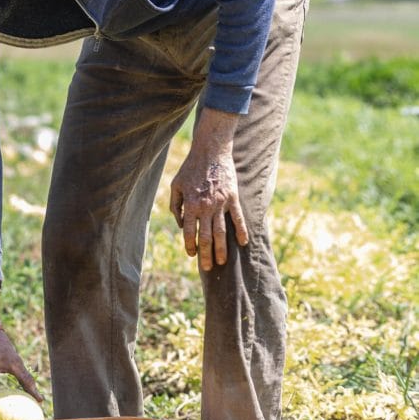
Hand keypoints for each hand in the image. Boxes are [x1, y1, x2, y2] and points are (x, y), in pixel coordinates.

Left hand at [169, 108, 247, 270]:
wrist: (210, 151)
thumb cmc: (190, 168)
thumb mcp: (176, 185)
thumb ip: (176, 206)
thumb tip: (182, 224)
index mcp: (190, 205)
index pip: (189, 232)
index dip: (189, 246)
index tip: (191, 255)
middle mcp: (205, 207)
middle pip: (205, 237)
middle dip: (205, 255)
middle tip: (207, 268)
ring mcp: (220, 203)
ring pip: (221, 232)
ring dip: (221, 249)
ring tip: (221, 261)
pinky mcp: (232, 197)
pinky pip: (237, 218)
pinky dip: (241, 231)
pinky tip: (243, 243)